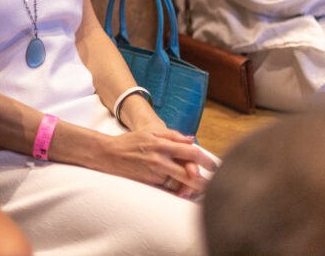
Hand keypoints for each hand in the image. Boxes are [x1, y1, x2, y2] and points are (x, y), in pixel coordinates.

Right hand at [93, 127, 212, 197]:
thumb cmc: (131, 142)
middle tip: (215, 183)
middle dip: (205, 181)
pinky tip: (184, 192)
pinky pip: (169, 190)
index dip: (207, 160)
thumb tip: (192, 140)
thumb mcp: (151, 132)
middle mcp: (160, 161)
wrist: (108, 154)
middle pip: (191, 174)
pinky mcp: (150, 184)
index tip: (215, 165)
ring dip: (193, 188)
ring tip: (201, 190)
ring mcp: (155, 174)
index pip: (192, 153)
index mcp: (162, 145)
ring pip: (181, 184)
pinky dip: (178, 191)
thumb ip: (173, 135)